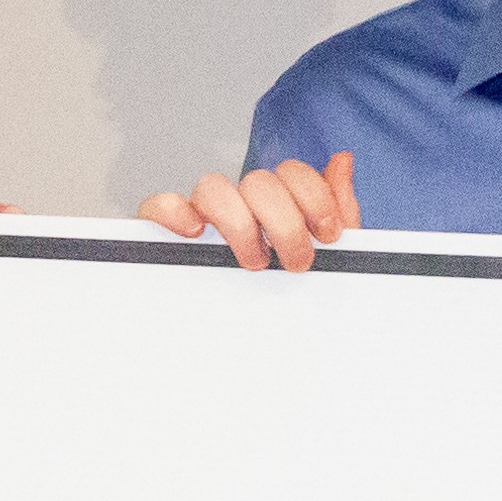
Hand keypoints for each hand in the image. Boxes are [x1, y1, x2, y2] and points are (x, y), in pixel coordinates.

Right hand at [137, 149, 358, 271]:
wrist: (264, 338)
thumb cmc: (289, 286)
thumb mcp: (326, 252)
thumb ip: (339, 207)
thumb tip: (342, 162)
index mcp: (277, 199)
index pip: (291, 172)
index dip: (314, 198)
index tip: (328, 233)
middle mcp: (240, 201)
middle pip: (259, 182)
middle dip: (285, 223)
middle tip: (296, 261)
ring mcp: (204, 214)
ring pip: (212, 187)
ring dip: (240, 224)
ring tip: (255, 261)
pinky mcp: (168, 232)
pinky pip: (159, 206)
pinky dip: (173, 211)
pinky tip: (195, 232)